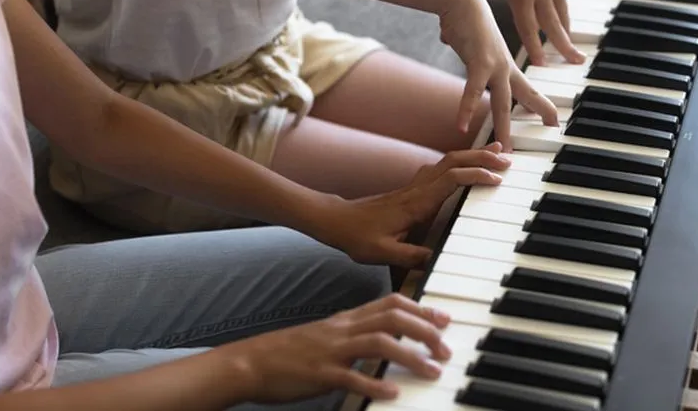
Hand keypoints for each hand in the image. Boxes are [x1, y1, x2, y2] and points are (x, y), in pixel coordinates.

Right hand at [232, 293, 452, 403]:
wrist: (251, 361)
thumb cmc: (290, 351)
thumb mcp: (326, 334)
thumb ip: (355, 331)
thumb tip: (386, 336)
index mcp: (346, 319)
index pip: (390, 303)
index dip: (421, 309)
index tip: (444, 321)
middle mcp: (342, 329)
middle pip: (391, 318)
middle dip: (424, 331)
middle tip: (446, 349)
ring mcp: (331, 350)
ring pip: (378, 343)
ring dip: (410, 356)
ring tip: (432, 371)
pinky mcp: (320, 374)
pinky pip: (351, 376)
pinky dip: (375, 384)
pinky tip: (392, 393)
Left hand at [314, 142, 510, 267]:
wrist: (335, 221)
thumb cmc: (357, 237)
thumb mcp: (381, 253)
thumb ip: (409, 256)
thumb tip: (436, 259)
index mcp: (414, 204)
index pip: (449, 181)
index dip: (474, 177)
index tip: (496, 180)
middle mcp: (416, 190)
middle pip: (453, 163)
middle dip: (481, 158)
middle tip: (507, 159)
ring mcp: (413, 187)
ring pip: (447, 162)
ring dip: (472, 156)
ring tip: (496, 153)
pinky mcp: (411, 189)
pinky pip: (440, 169)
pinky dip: (459, 163)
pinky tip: (467, 166)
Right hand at [438, 0, 557, 148]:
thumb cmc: (464, 18)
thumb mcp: (468, 40)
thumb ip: (460, 45)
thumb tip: (448, 39)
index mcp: (505, 65)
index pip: (527, 90)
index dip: (541, 105)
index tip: (553, 120)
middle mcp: (504, 67)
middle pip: (525, 96)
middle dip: (540, 113)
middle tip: (554, 128)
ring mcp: (494, 65)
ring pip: (501, 102)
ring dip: (503, 126)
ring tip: (504, 148)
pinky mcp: (478, 62)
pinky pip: (472, 91)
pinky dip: (466, 109)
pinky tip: (460, 125)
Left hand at [464, 0, 585, 65]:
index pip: (528, 26)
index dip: (534, 46)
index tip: (540, 64)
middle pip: (553, 25)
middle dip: (563, 46)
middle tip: (574, 63)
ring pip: (562, 15)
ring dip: (568, 35)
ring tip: (574, 53)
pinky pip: (563, 1)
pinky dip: (566, 16)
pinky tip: (566, 26)